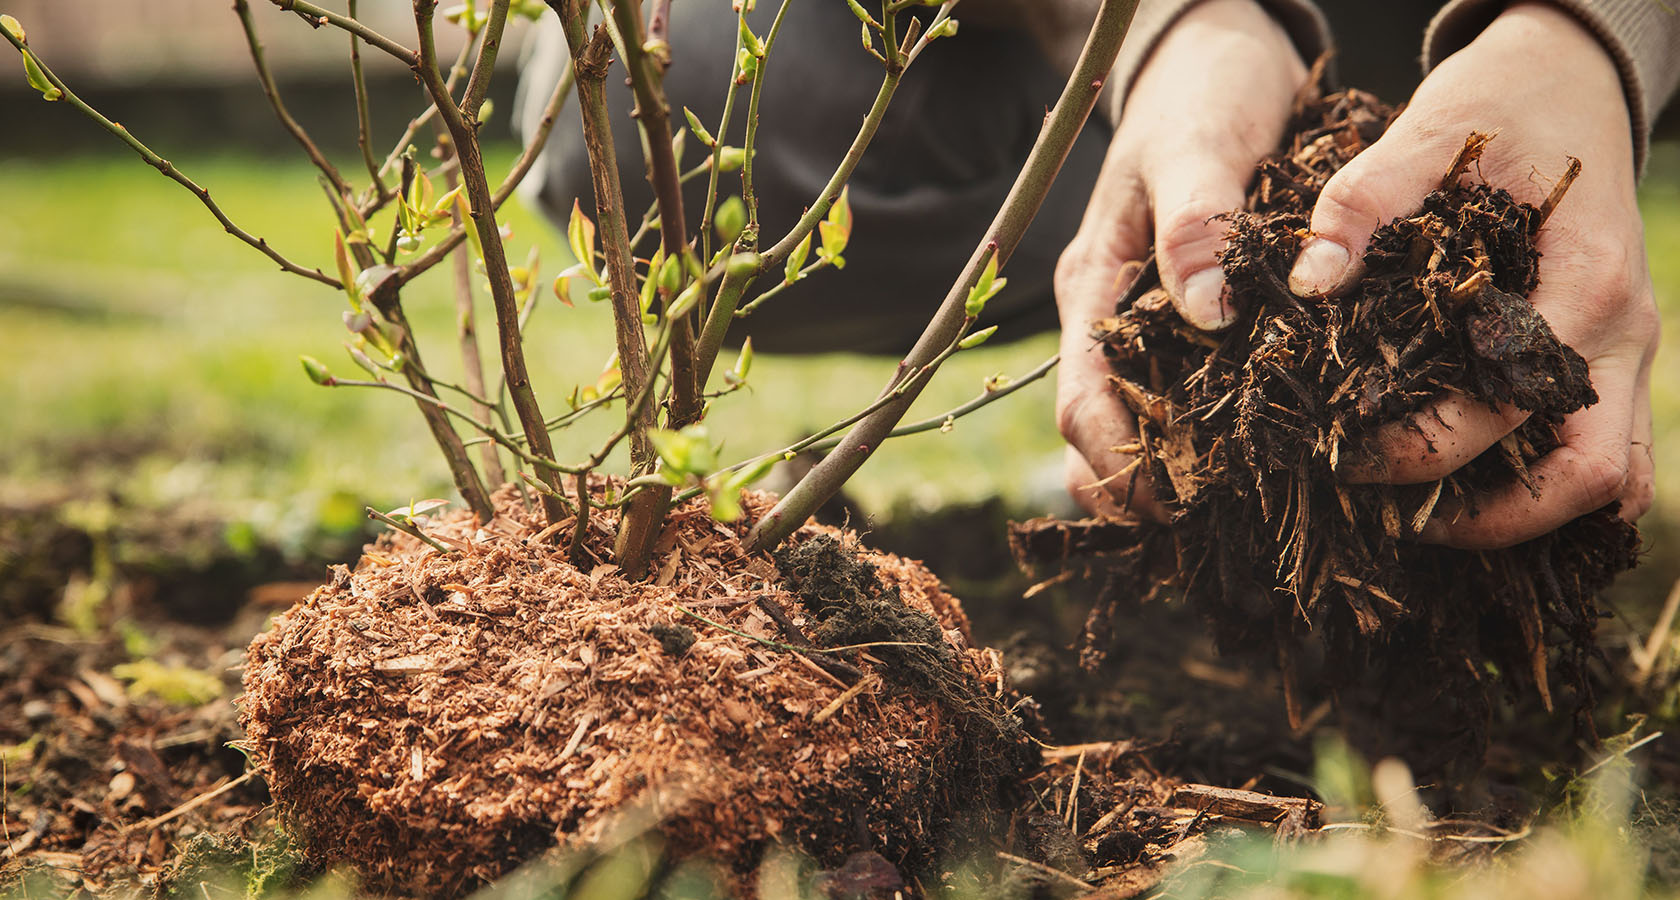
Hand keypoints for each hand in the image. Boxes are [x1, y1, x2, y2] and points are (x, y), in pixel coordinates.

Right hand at [1056, 0, 1306, 516]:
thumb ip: (1197, 223)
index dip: (1114, 464)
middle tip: (1213, 529)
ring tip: (1243, 511)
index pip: (1081, 401)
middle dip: (1142, 488)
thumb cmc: (1203, 90)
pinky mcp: (1191, 316)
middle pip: (1102, 432)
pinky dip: (1213, 435)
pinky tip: (1267, 457)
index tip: (1172, 504)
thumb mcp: (1200, 144)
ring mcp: (1148, 319)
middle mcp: (1113, 315)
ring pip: (1143, 422)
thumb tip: (1206, 313)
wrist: (1217, 51)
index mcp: (1095, 285)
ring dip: (1177, 473)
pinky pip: (1189, 392)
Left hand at [1287, 2, 1657, 547]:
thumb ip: (1363, 202)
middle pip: (1591, 476)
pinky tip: (1469, 492)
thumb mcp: (1428, 132)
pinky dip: (1550, 488)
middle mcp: (1621, 332)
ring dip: (1530, 516)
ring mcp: (1627, 352)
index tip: (1346, 457)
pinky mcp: (1611, 357)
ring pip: (1612, 478)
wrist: (1573, 80)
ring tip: (1429, 520)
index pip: (1511, 406)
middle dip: (1493, 518)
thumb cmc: (1502, 107)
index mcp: (1584, 282)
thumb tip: (1311, 281)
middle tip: (1395, 519)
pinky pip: (1606, 452)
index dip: (1426, 448)